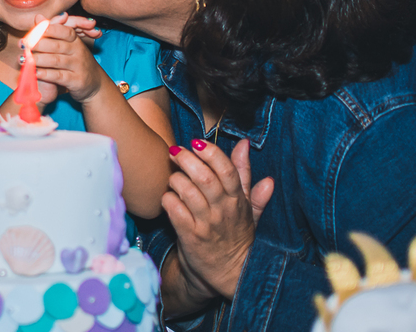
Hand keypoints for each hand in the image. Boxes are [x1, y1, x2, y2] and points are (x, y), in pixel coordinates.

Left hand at [28, 13, 109, 102]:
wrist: (94, 84)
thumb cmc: (75, 62)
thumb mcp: (67, 45)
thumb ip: (52, 31)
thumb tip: (38, 17)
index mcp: (75, 40)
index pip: (63, 31)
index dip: (48, 30)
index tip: (32, 31)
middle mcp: (78, 51)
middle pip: (57, 45)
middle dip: (38, 45)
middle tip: (23, 45)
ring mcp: (78, 66)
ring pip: (56, 60)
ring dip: (38, 59)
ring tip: (23, 59)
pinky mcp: (76, 81)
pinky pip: (58, 76)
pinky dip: (45, 74)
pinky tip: (34, 72)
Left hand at [162, 139, 274, 298]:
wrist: (228, 274)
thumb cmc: (235, 235)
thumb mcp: (247, 206)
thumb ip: (245, 174)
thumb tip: (245, 145)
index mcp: (238, 200)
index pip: (227, 170)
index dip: (211, 153)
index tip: (197, 142)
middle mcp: (223, 211)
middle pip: (204, 177)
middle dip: (186, 159)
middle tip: (175, 151)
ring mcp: (206, 224)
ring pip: (187, 192)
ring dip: (175, 179)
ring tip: (172, 176)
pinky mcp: (189, 236)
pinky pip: (174, 210)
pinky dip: (167, 199)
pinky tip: (168, 197)